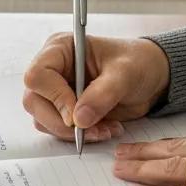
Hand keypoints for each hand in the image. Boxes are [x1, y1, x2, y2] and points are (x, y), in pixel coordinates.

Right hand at [22, 34, 170, 143]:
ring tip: (104, 129)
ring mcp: (56, 91)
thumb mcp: (125, 74)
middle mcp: (53, 69)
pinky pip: (57, 129)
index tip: (77, 113)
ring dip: (72, 133)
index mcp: (60, 49)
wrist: (151, 78)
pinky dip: (79, 136)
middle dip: (62, 122)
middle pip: (34, 101)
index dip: (53, 97)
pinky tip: (103, 129)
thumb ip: (102, 94)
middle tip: (92, 129)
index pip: (37, 75)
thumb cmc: (138, 63)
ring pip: (42, 119)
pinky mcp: (64, 109)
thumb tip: (78, 119)